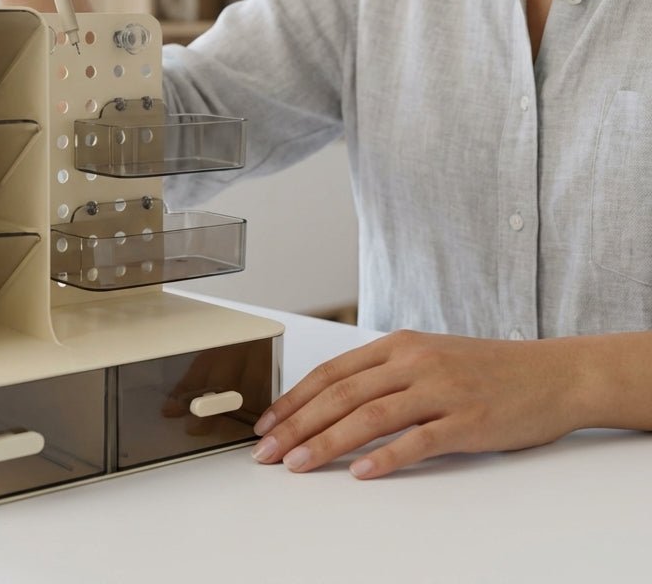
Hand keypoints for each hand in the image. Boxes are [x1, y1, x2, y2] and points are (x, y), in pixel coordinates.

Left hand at [251, 329, 586, 478]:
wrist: (551, 373)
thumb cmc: (485, 369)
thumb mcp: (427, 357)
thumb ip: (384, 375)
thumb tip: (331, 403)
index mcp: (397, 344)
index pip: (332, 372)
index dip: (294, 399)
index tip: (267, 423)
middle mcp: (413, 361)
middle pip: (341, 395)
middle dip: (297, 424)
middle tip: (268, 452)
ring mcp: (440, 390)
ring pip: (369, 416)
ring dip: (327, 442)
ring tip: (299, 465)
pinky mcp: (466, 420)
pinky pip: (418, 440)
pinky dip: (385, 458)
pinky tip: (360, 473)